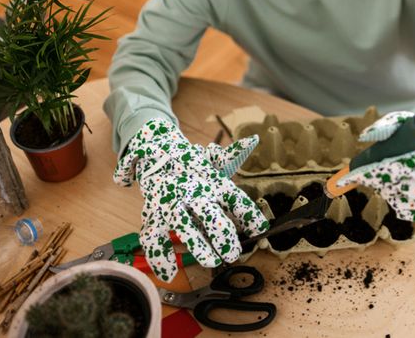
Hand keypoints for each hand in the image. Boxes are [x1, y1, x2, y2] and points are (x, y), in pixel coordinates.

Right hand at [114, 118, 267, 280]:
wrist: (155, 153)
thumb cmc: (192, 164)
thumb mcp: (214, 162)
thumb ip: (234, 158)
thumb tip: (252, 141)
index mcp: (213, 180)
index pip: (235, 199)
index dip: (248, 215)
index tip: (260, 230)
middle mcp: (193, 191)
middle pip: (210, 214)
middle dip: (223, 235)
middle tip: (233, 253)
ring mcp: (172, 203)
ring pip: (183, 225)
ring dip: (197, 245)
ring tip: (211, 261)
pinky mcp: (153, 214)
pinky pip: (154, 237)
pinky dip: (160, 257)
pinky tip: (170, 273)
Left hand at [337, 111, 414, 221]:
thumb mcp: (412, 121)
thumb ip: (389, 125)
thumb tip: (365, 137)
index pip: (381, 170)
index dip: (359, 174)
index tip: (336, 183)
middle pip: (381, 183)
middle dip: (378, 172)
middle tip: (392, 161)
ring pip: (388, 194)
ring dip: (390, 182)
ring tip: (411, 169)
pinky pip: (398, 204)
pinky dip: (400, 194)